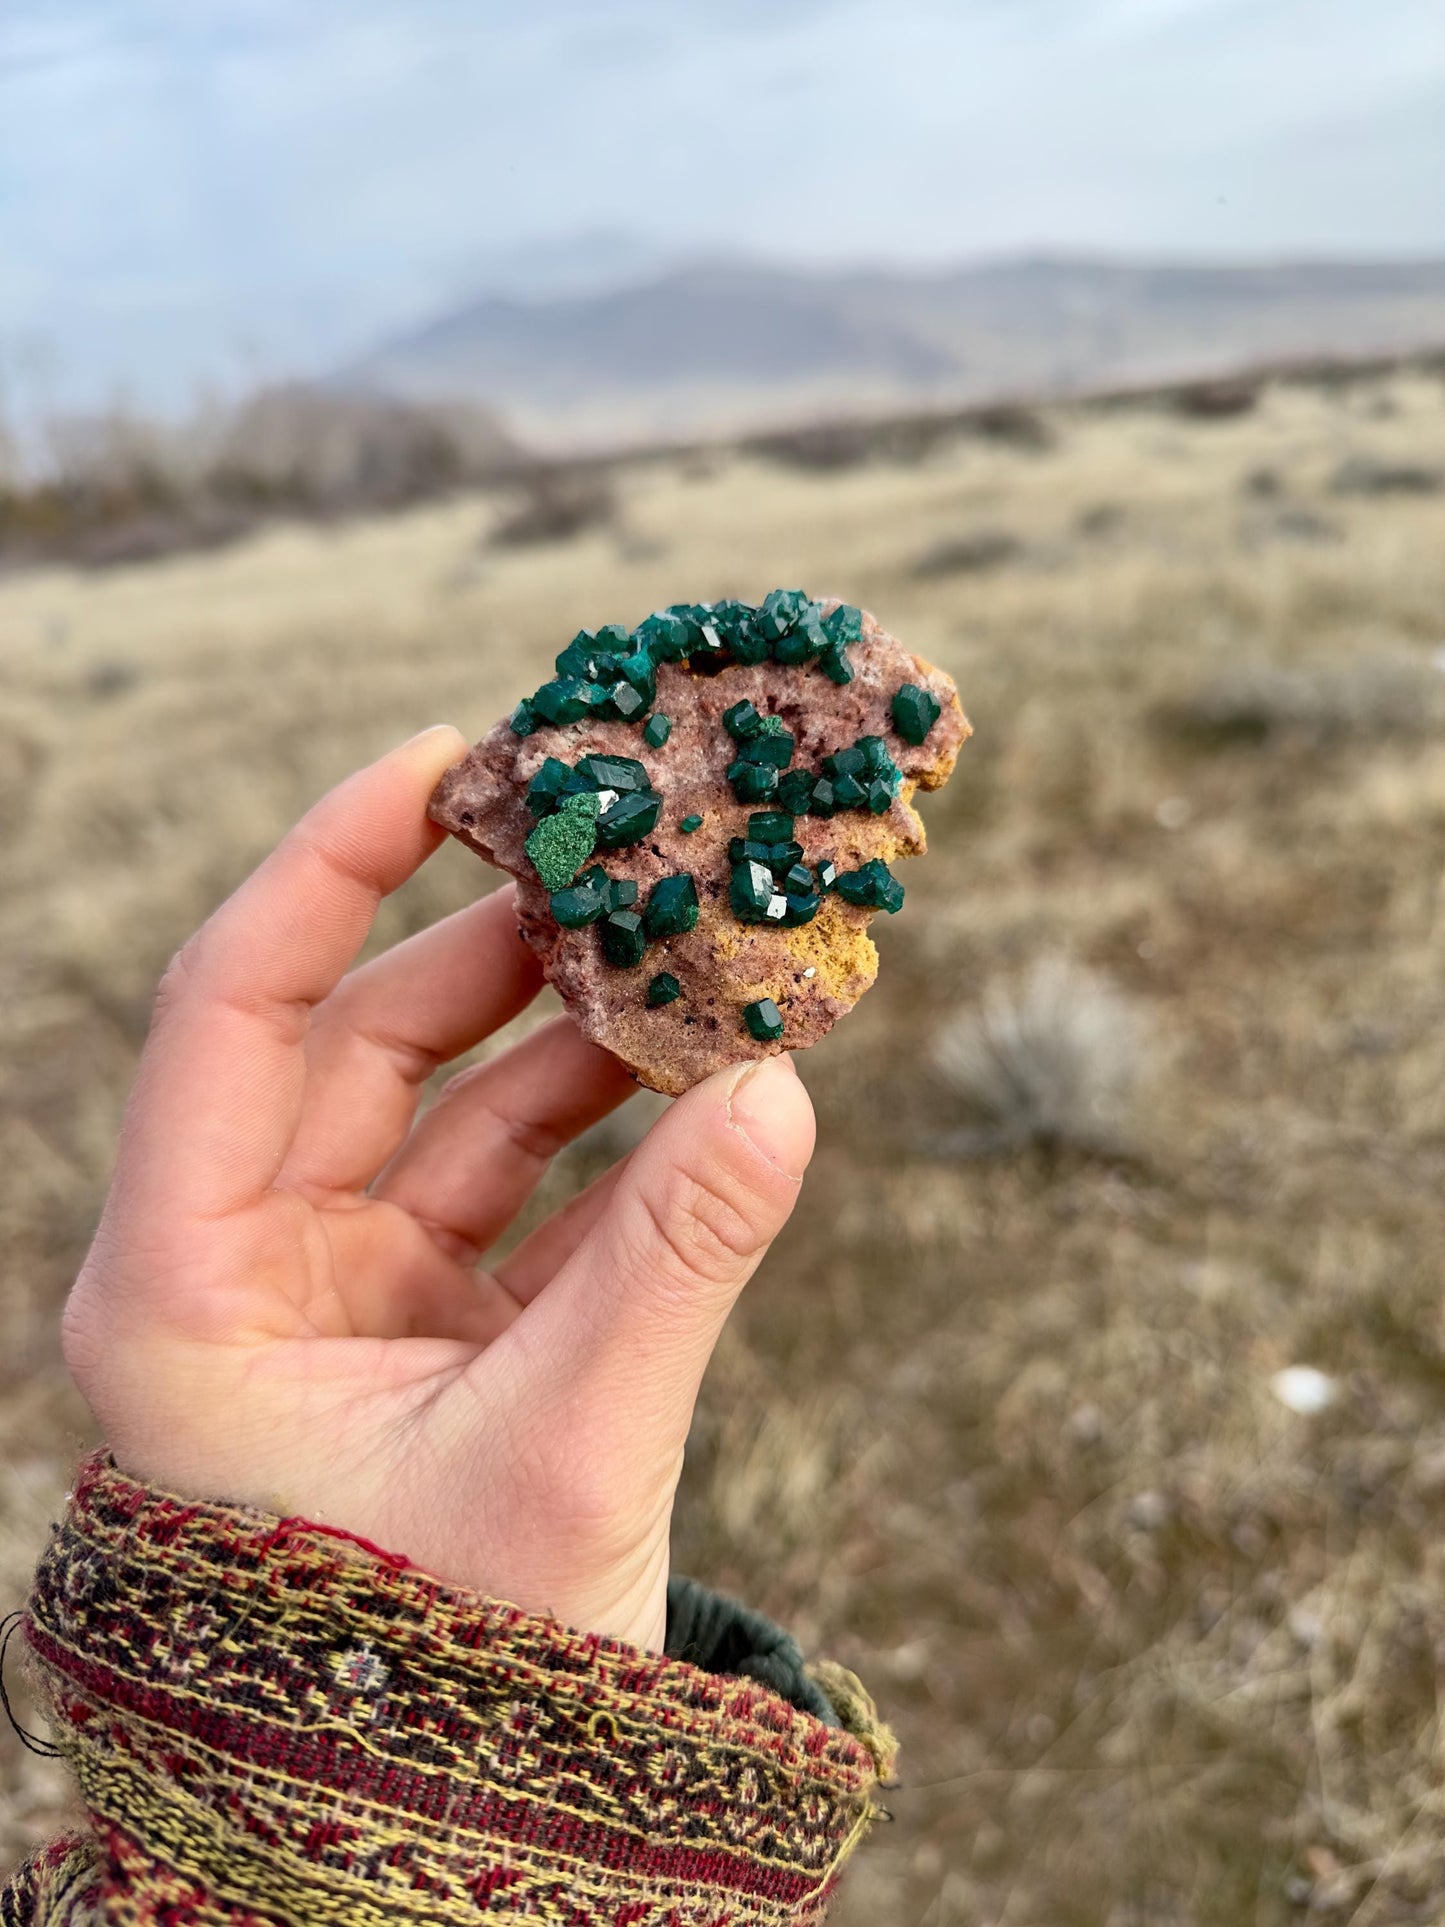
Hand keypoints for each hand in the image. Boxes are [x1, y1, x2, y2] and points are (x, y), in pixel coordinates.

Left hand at [60, 727, 814, 1652]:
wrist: (468, 1842)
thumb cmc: (456, 1679)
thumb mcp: (564, 1456)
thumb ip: (676, 1262)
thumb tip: (784, 1086)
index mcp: (187, 1287)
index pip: (232, 1009)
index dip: (333, 865)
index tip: (451, 760)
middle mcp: (245, 1269)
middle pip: (360, 1037)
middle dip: (496, 940)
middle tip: (624, 852)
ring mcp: (342, 1294)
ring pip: (450, 1105)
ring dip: (572, 1031)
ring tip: (691, 957)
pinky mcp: (431, 1329)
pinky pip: (518, 1187)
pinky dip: (608, 1129)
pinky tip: (700, 1072)